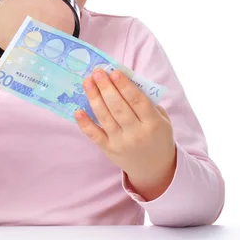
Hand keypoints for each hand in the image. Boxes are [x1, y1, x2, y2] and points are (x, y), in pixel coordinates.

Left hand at [74, 69, 175, 199]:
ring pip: (105, 117)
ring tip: (87, 82)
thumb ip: (147, 102)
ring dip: (94, 98)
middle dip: (106, 88)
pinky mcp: (108, 150)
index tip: (114, 71)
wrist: (154, 168)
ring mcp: (121, 143)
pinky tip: (77, 111)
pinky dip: (85, 123)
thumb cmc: (157, 136)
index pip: (137, 101)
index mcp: (153, 124)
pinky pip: (94, 135)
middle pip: (118, 107)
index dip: (125, 86)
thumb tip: (126, 80)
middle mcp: (137, 134)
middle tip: (97, 72)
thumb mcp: (161, 120)